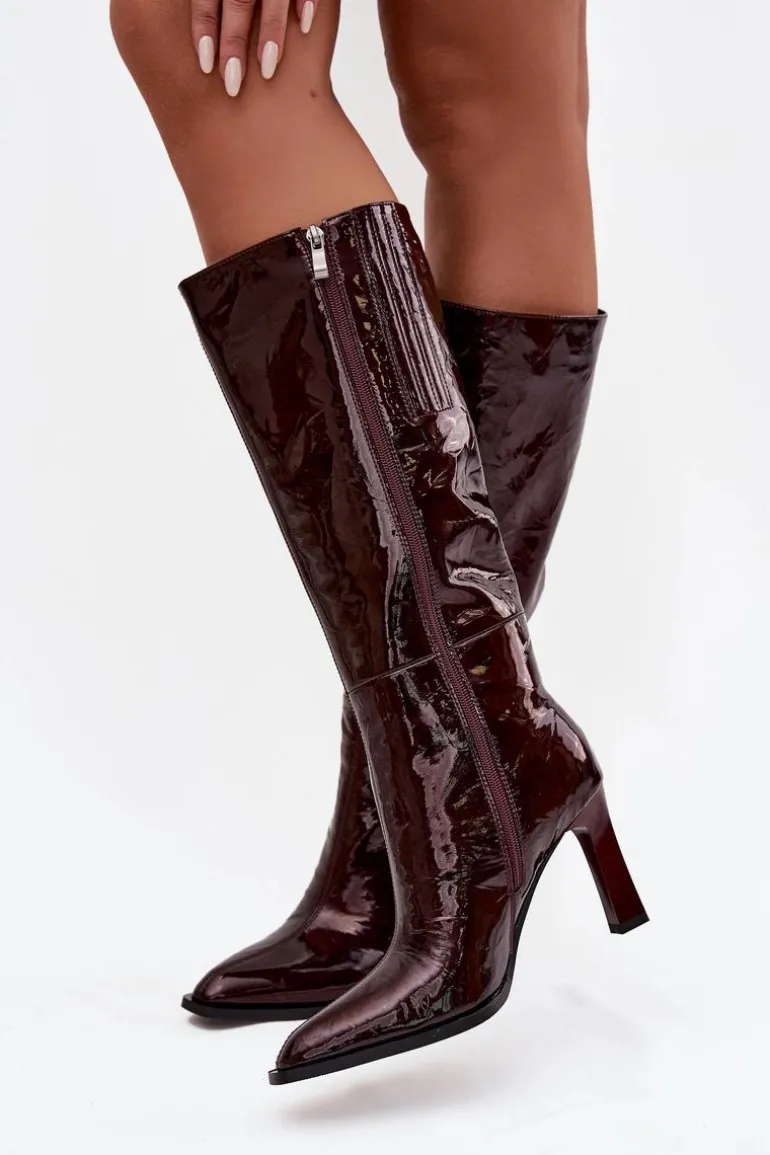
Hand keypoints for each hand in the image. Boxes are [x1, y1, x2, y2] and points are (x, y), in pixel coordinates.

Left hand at [192, 0, 317, 96]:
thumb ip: (221, 6)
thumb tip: (193, 29)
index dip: (204, 29)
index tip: (204, 67)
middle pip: (237, 1)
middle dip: (233, 41)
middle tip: (232, 84)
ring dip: (270, 31)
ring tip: (268, 70)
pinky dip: (307, 1)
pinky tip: (305, 26)